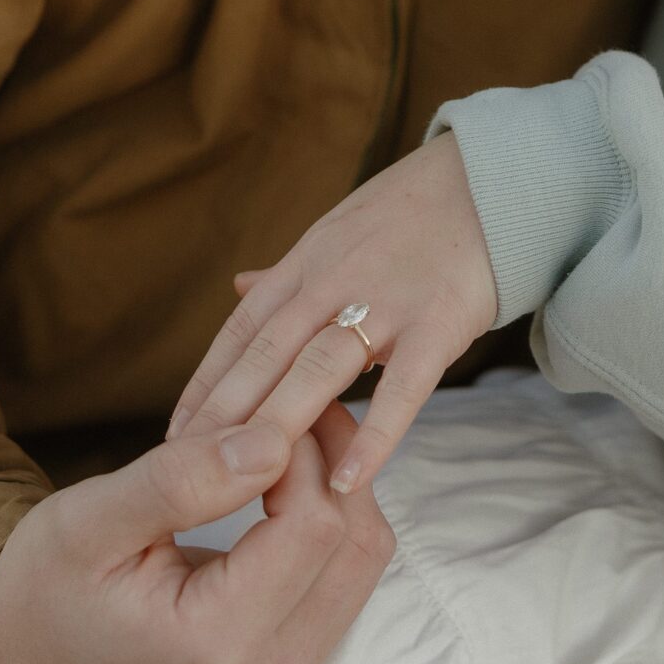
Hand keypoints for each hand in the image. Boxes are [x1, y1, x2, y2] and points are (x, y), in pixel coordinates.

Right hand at [0, 401, 394, 663]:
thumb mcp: (90, 519)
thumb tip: (274, 438)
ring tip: (283, 434)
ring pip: (363, 560)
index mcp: (216, 644)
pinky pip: (342, 578)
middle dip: (334, 461)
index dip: (303, 449)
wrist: (20, 653)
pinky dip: (327, 518)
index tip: (262, 403)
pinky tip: (283, 478)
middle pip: (357, 545)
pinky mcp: (287, 662)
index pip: (314, 525)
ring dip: (337, 486)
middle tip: (288, 401)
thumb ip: (182, 480)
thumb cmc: (43, 583)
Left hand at [168, 134, 497, 500]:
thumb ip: (288, 273)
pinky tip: (348, 481)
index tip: (174, 438)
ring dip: (277, 427)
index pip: (240, 333)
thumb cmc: (409, 216)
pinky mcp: (437, 324)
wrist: (489, 182)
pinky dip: (375, 436)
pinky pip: (402, 389)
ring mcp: (384, 304)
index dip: (205, 386)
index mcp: (304, 266)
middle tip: (186, 473)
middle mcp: (331, 284)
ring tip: (245, 481)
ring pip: (317, 372)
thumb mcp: (335, 234)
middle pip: (265, 357)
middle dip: (222, 418)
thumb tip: (237, 287)